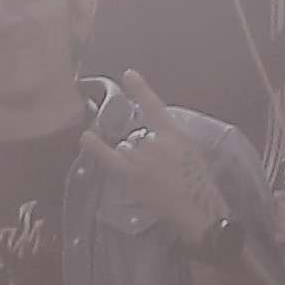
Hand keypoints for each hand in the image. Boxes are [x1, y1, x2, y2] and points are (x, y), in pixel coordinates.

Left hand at [86, 70, 227, 246]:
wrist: (198, 209)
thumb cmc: (198, 183)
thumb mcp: (190, 152)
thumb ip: (169, 140)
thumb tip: (148, 137)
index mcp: (177, 134)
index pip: (154, 106)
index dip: (141, 89)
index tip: (128, 74)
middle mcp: (157, 142)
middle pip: (137, 136)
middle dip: (143, 149)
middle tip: (159, 169)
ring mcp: (143, 159)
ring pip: (127, 148)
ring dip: (134, 159)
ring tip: (152, 177)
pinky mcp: (132, 176)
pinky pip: (110, 158)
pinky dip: (96, 147)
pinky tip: (86, 136)